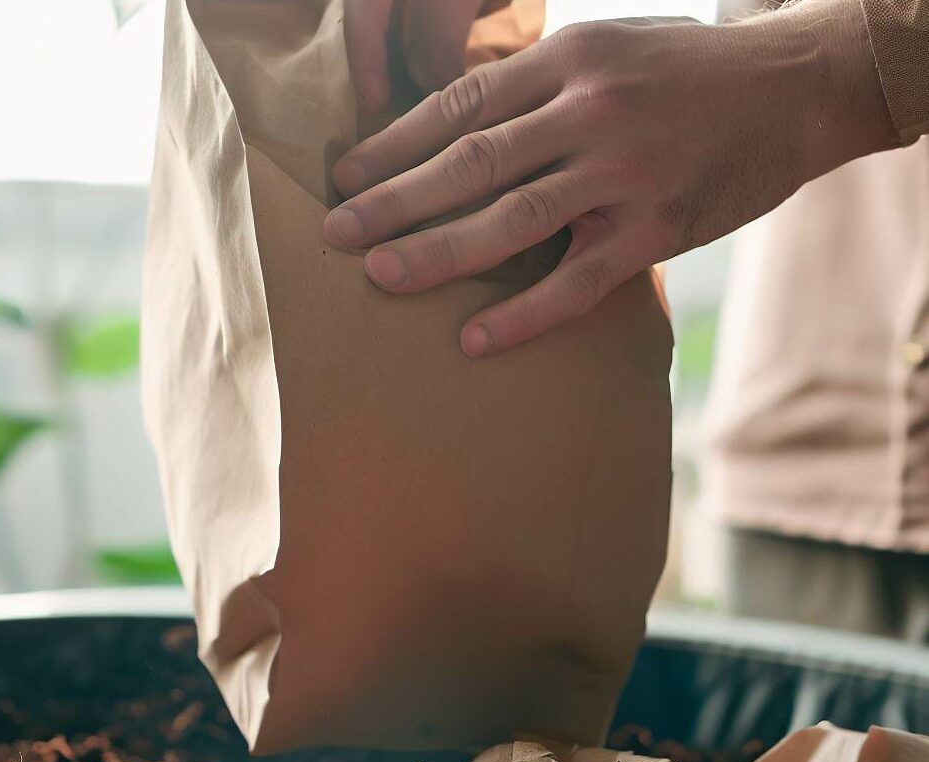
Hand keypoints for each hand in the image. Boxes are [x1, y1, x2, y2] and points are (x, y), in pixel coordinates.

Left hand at [326, 0, 895, 356]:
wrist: (794, 88)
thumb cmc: (688, 75)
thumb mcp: (608, 51)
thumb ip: (539, 90)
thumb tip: (464, 132)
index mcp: (568, 60)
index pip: (460, 105)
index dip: (395, 144)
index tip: (348, 177)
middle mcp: (588, 112)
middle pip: (470, 162)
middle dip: (394, 201)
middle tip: (336, 234)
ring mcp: (622, 173)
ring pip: (512, 220)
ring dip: (437, 252)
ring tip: (379, 278)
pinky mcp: (656, 230)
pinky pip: (576, 281)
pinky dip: (524, 314)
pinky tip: (474, 340)